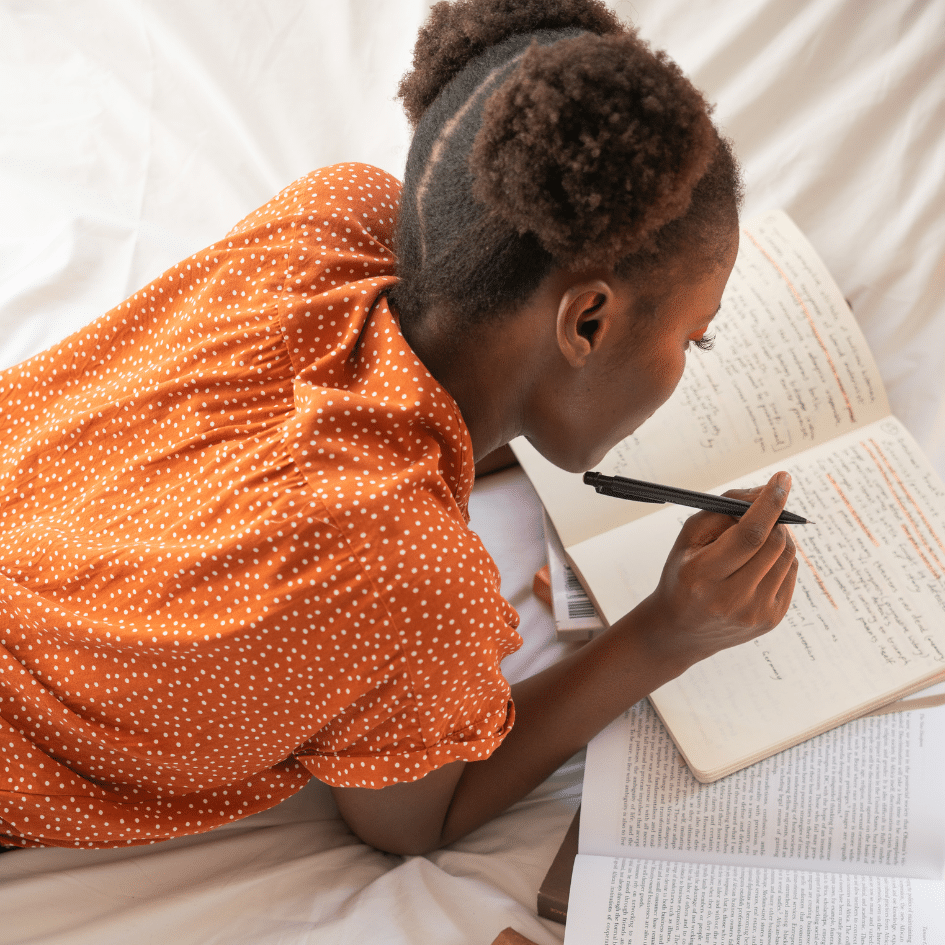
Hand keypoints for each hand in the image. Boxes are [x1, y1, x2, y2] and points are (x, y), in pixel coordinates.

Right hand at [634, 471, 798, 673]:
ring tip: (757, 538)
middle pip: (774, 543)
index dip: (769, 504)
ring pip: (788, 555)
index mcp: (704, 576)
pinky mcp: (772, 619)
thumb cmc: (683, 575)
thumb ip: (723, 509)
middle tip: (763, 510)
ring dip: (778, 535)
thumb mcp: (689, 538)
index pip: (749, 535)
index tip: (782, 479)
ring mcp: (756, 613)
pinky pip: (791, 572)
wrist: (681, 630)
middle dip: (774, 518)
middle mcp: (732, 599)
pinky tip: (760, 561)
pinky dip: (780, 557)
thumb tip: (766, 493)